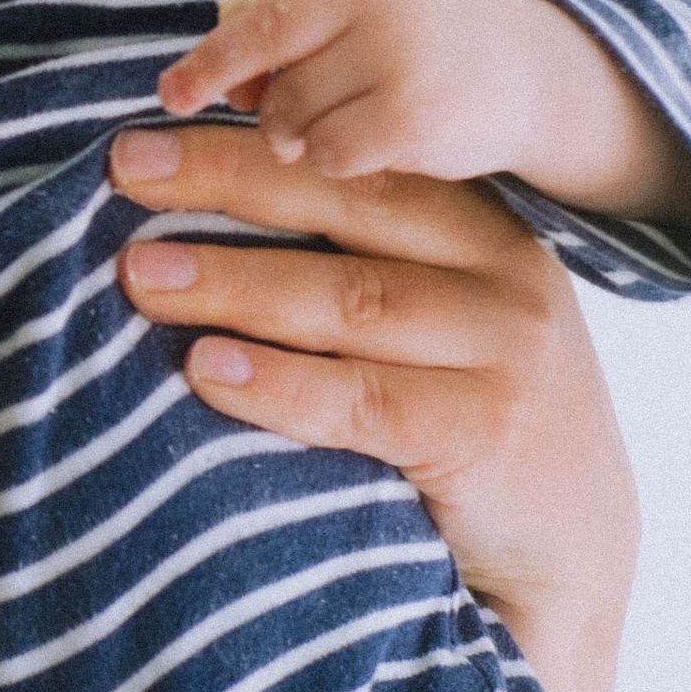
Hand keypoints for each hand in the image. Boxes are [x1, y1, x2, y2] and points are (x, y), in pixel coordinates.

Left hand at [110, 122, 636, 691]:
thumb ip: (358, 266)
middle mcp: (501, 274)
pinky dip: (278, 385)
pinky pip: (363, 400)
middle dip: (227, 182)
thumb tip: (195, 220)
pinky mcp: (485, 432)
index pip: (353, 165)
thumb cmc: (467, 425)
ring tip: (141, 276)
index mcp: (479, 230)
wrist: (567, 552)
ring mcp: (503, 353)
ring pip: (350, 298)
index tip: (142, 139)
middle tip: (123, 176)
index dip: (246, 146)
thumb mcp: (436, 325)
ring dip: (235, 283)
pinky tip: (207, 372)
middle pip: (347, 207)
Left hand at [158, 0, 690, 217]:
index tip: (177, 87)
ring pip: (293, 105)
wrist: (541, 77)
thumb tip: (217, 77)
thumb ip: (299, 25)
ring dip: (292, 132)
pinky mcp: (414, 114)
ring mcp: (400, 51)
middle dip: (214, 71)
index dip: (222, 45)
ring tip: (325, 133)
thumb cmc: (435, 45)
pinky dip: (332, 163)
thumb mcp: (372, 10)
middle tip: (179, 103)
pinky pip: (330, 153)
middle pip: (267, 36)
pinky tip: (360, 156)